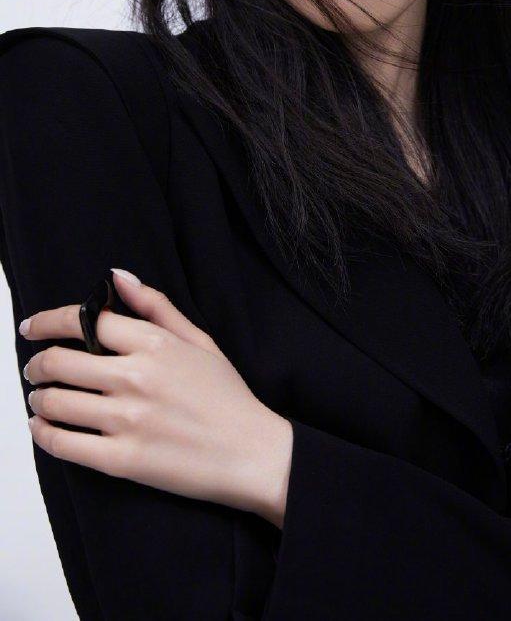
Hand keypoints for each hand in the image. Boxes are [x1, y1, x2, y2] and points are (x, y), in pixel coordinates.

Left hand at [20, 269, 293, 525]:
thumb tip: (118, 276)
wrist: (252, 453)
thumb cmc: (228, 396)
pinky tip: (42, 427)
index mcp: (155, 344)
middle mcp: (135, 378)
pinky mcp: (122, 460)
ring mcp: (127, 420)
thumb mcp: (199, 340)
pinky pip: (63, 444)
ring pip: (55, 402)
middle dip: (37, 363)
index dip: (49, 321)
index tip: (32, 326)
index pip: (85, 321)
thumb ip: (156, 306)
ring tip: (39, 398)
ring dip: (37, 398)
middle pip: (60, 361)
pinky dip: (43, 434)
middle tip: (35, 368)